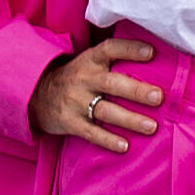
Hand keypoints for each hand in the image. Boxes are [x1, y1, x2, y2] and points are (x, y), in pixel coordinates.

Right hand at [31, 28, 164, 153]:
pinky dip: (108, 140)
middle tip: (158, 97)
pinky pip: (91, 132)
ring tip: (151, 127)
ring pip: (105, 110)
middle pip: (112, 83)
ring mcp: (76, 101)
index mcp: (91, 60)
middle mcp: (84, 79)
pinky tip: (125, 146)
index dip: (130, 49)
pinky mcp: (70, 122)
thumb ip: (114, 62)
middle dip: (136, 91)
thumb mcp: (89, 62)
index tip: (151, 52)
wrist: (36, 93)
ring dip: (130, 119)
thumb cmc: (76, 78)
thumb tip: (156, 60)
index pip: (110, 49)